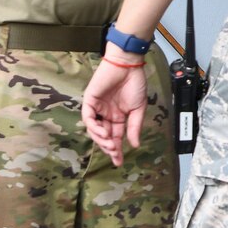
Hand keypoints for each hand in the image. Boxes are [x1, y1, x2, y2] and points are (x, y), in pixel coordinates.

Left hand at [83, 51, 149, 165]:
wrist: (127, 66)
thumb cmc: (134, 84)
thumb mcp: (138, 109)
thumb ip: (134, 127)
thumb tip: (135, 144)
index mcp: (117, 117)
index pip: (115, 137)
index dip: (116, 150)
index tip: (119, 162)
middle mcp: (105, 114)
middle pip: (103, 136)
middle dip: (108, 147)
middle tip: (114, 154)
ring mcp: (96, 108)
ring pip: (94, 129)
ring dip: (101, 139)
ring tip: (111, 145)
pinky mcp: (89, 101)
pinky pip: (88, 118)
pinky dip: (94, 127)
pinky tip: (103, 133)